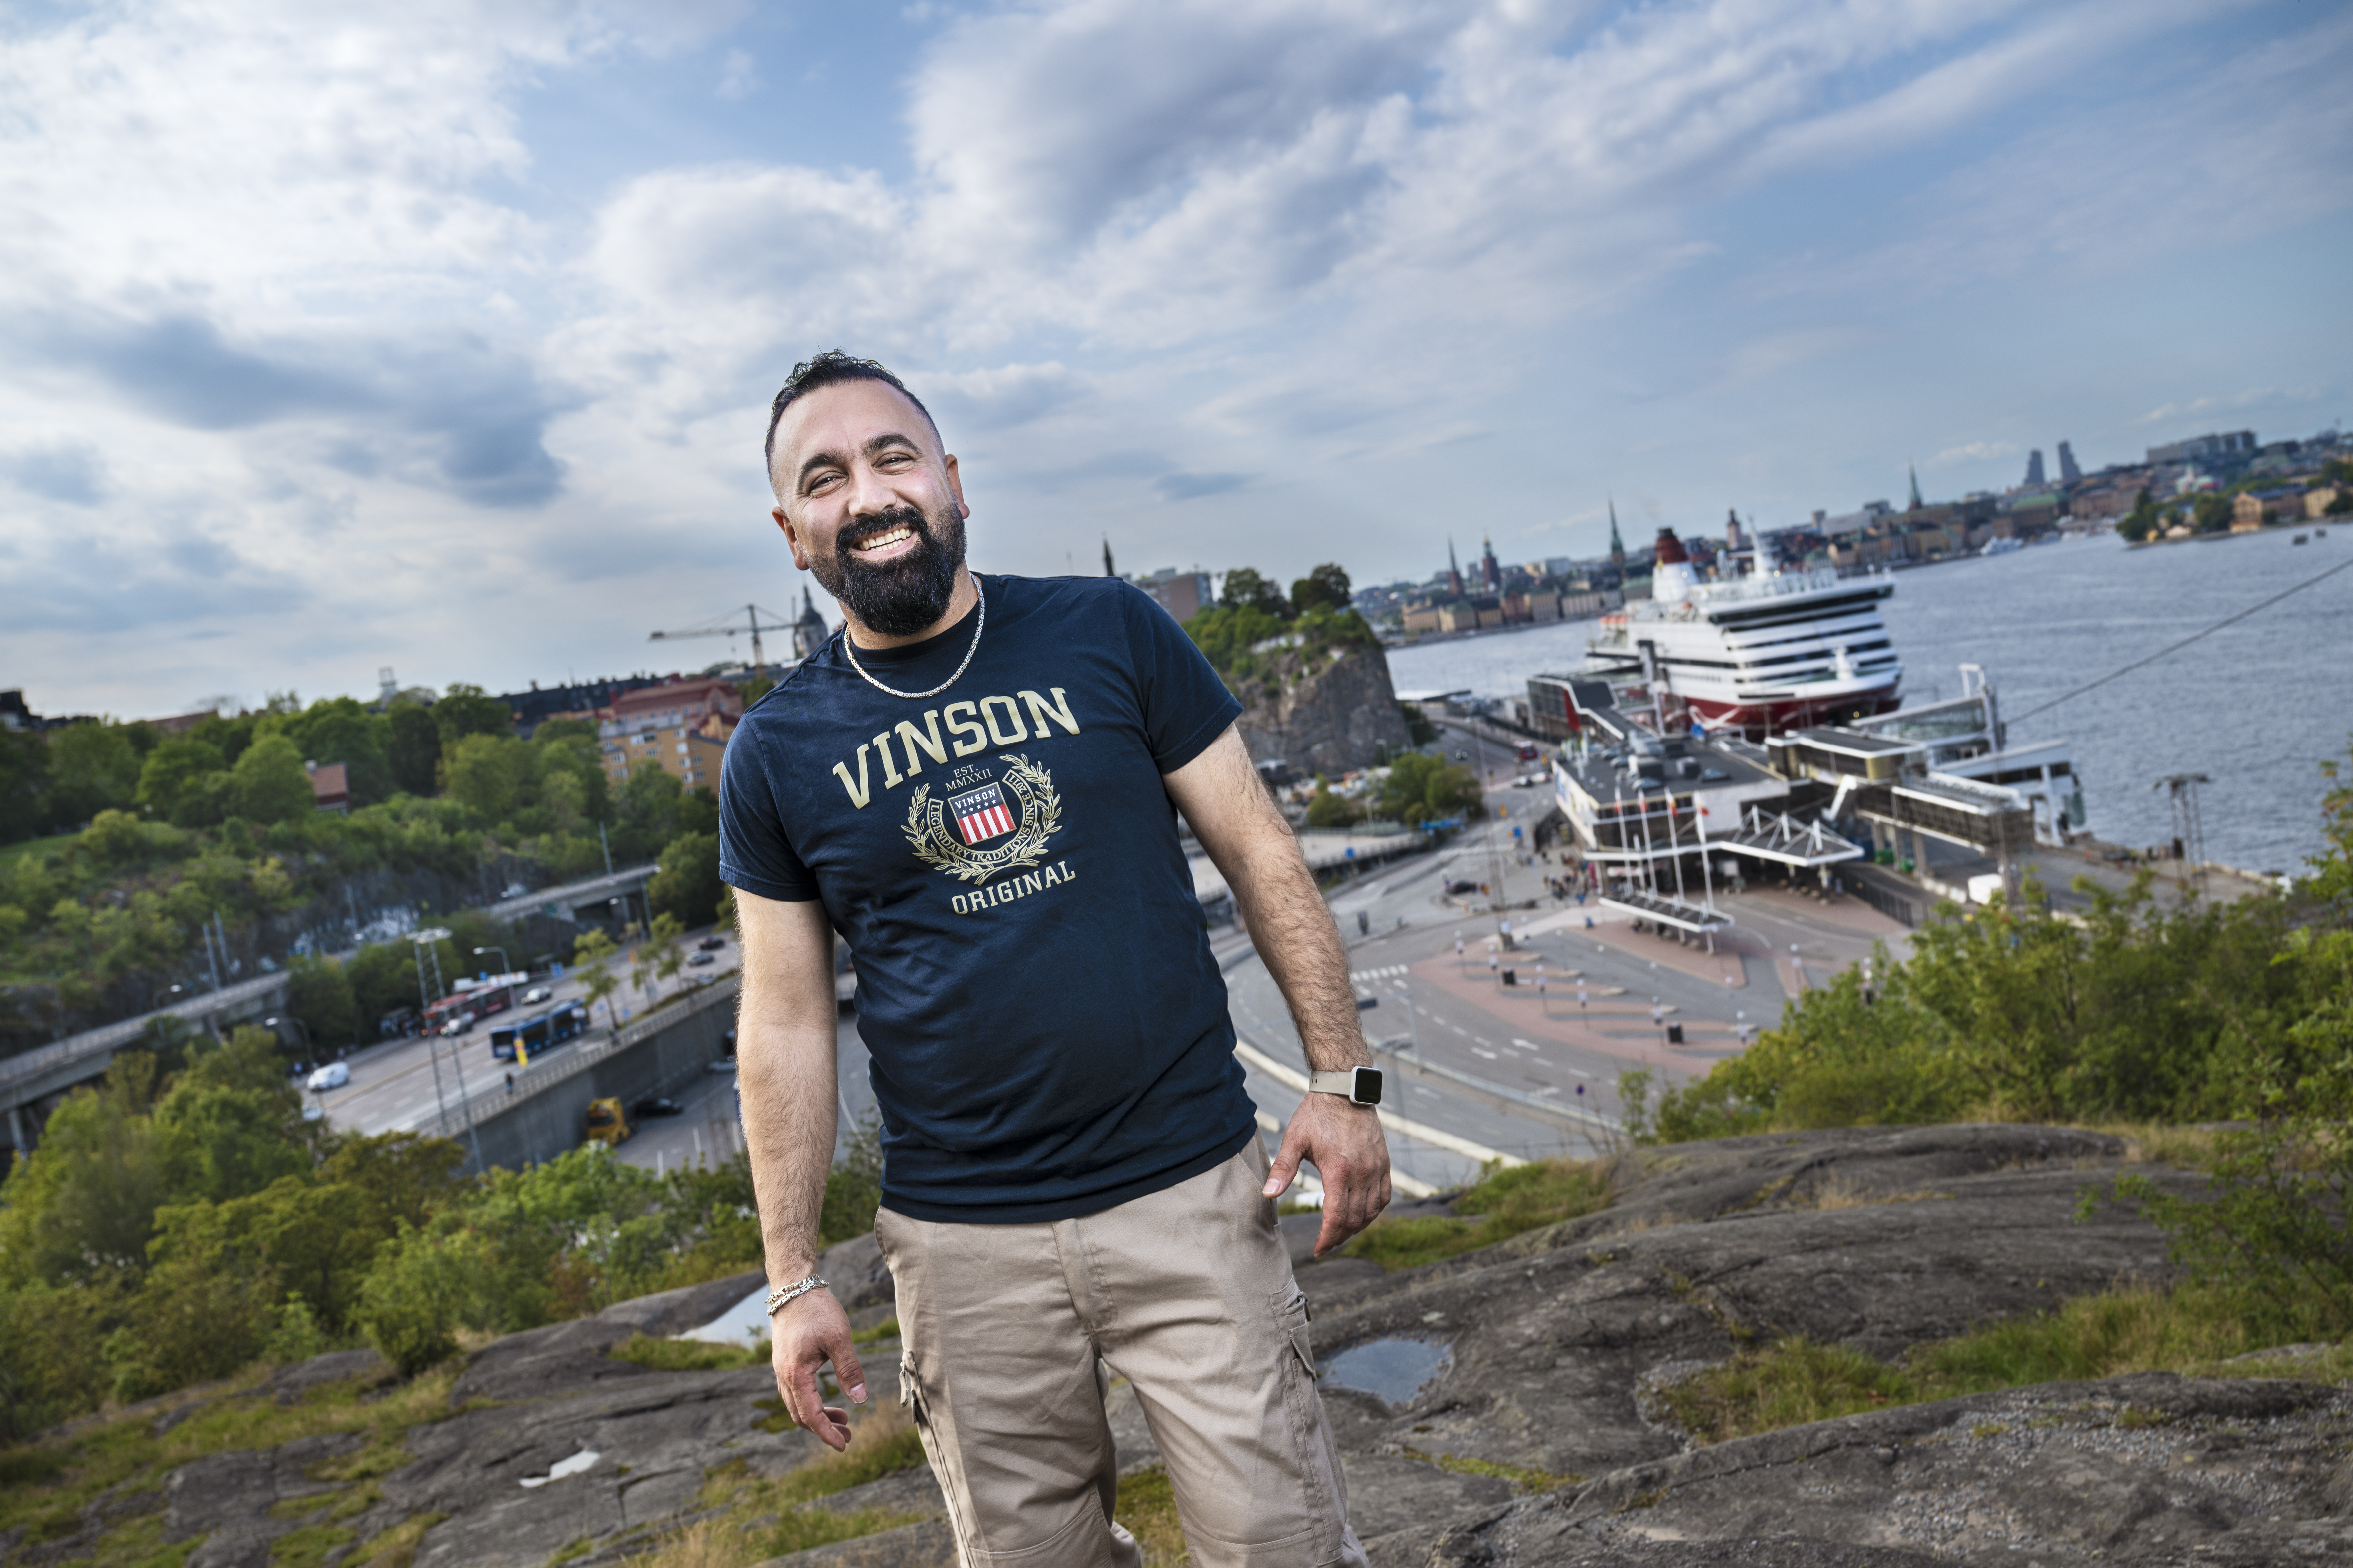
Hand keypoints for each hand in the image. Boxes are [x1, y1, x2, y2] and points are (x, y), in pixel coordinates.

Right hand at [768, 1287, 867, 1450]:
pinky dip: (810, 1402)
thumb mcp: (839, 1338)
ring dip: (817, 1416)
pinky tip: (827, 1399)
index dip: (826, 1434)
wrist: (793, 1287)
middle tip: (848, 1434)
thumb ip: (849, 1370)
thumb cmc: (817, 1310)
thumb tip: (860, 1399)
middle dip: (823, 1429)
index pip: (810, 1415)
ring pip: (796, 1405)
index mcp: (796, 1374)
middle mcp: (784, 1376)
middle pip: (800, 1415)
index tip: (843, 1445)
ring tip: (843, 1419)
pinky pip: (794, 1392)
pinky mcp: (784, 1362)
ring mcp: (781, 1369)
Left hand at [1264, 1093, 1390, 1256]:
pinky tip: (1361, 1215)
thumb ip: (1282, 1168)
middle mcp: (1362, 1172)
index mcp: (1338, 1170)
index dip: (1327, 1239)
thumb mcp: (1294, 1139)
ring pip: (1372, 1212)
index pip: (1336, 1217)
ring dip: (1357, 1227)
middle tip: (1326, 1244)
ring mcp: (1377, 1168)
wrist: (1344, 1091)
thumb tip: (1268, 1194)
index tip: (1318, 1250)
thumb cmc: (1316, 1114)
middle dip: (1339, 1237)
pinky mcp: (1384, 1163)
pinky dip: (1374, 1211)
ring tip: (1340, 1233)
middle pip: (1354, 1219)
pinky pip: (1385, 1197)